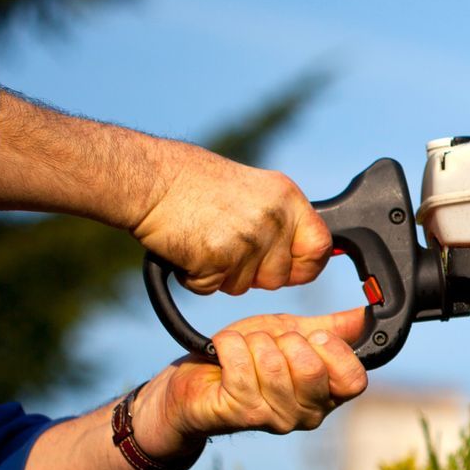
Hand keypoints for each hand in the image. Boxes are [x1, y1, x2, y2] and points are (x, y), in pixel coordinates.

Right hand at [132, 140, 332, 295]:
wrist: (149, 179)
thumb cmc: (192, 182)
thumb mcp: (254, 191)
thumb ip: (280, 220)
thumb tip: (306, 255)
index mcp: (287, 198)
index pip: (320, 248)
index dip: (306, 267)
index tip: (291, 269)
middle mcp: (273, 219)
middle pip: (279, 278)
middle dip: (253, 274)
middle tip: (225, 245)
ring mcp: (247, 241)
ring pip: (243, 287)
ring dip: (222, 275)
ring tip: (203, 239)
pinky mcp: (218, 260)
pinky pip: (211, 289)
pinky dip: (195, 278)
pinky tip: (186, 248)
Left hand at [133, 308, 369, 455]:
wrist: (198, 380)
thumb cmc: (249, 359)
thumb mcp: (295, 335)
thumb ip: (334, 328)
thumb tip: (369, 315)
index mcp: (327, 395)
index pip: (354, 381)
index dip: (335, 353)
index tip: (314, 337)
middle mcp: (306, 414)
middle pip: (312, 371)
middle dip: (285, 341)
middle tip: (269, 344)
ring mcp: (274, 418)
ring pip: (273, 364)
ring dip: (253, 342)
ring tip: (245, 350)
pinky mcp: (240, 414)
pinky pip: (241, 364)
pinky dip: (229, 345)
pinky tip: (223, 351)